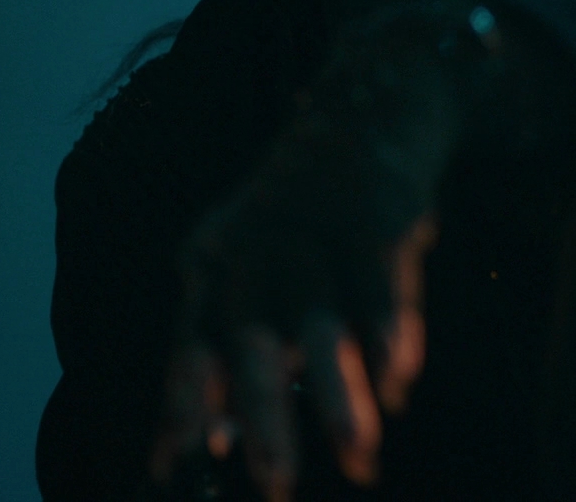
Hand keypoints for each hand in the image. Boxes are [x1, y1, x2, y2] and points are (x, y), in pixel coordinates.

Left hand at [153, 18, 463, 499]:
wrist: (371, 110)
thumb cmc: (306, 217)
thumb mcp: (252, 267)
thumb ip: (229, 346)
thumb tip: (212, 441)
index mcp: (215, 260)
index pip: (190, 342)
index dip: (185, 405)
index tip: (176, 468)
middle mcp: (257, 246)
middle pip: (253, 340)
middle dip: (264, 414)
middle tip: (274, 482)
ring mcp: (318, 230)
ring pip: (325, 324)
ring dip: (342, 395)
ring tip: (358, 456)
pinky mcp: (377, 217)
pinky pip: (384, 289)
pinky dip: (393, 340)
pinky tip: (398, 386)